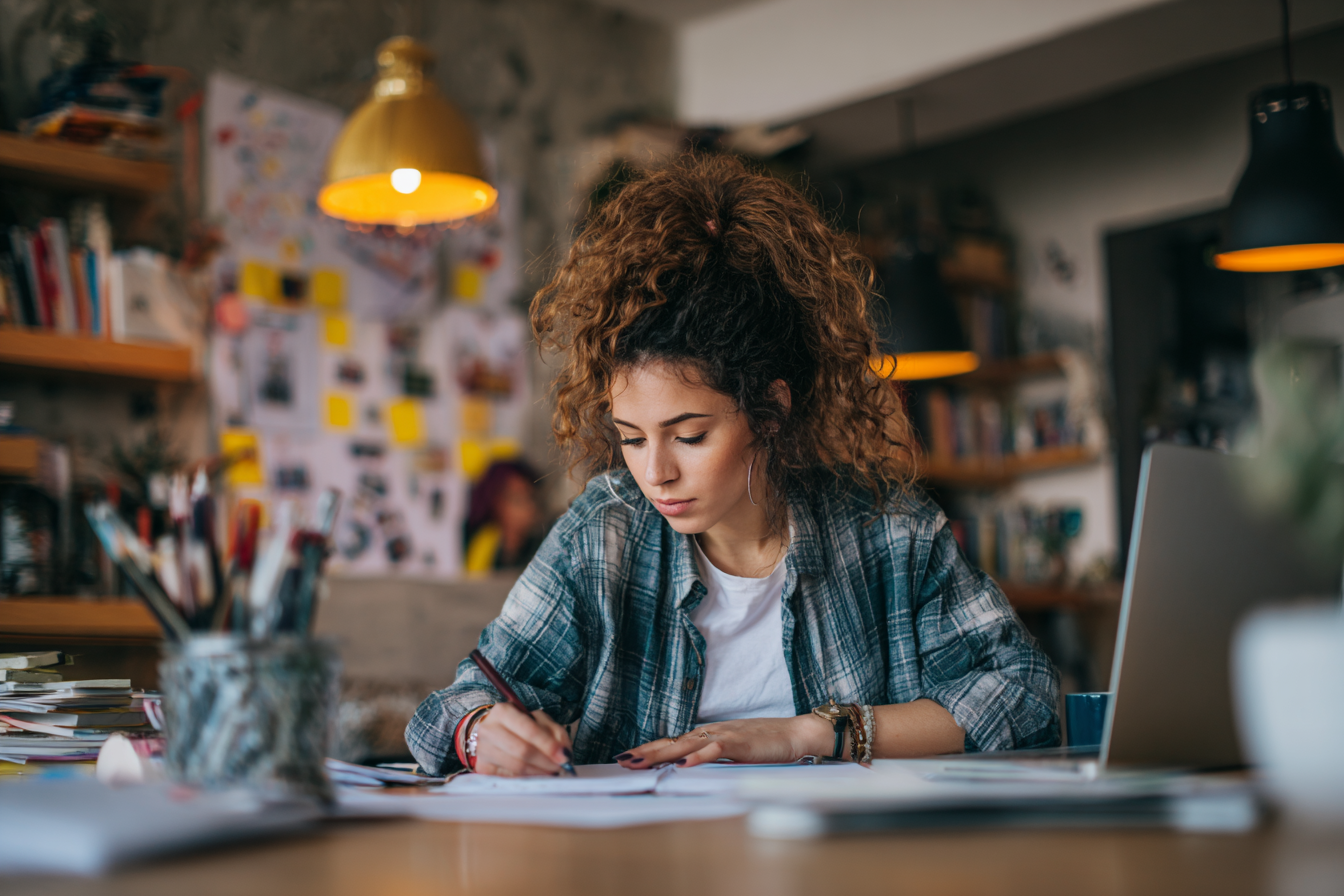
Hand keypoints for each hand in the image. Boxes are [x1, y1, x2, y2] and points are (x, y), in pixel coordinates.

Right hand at [471, 704, 572, 776]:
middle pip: (522, 751)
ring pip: (516, 766)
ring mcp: (483, 749)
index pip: (529, 730)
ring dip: (539, 772)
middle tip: (560, 768)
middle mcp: (489, 730)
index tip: (564, 756)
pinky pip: (509, 777)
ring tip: (551, 772)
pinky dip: (527, 778)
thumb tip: (565, 754)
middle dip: (545, 762)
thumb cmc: (518, 724)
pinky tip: (537, 775)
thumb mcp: (537, 719)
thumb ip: (554, 732)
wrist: (491, 731)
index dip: (549, 745)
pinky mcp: (482, 766)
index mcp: (503, 712)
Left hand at [614, 713, 833, 768]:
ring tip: (640, 762)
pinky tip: (684, 764)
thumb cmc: (765, 744)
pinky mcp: (740, 743)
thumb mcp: (731, 751)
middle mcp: (711, 732)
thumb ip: (710, 757)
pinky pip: (715, 749)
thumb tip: (685, 768)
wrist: (795, 733)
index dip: (649, 750)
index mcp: (707, 735)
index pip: (672, 743)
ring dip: (662, 754)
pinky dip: (698, 756)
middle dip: (645, 752)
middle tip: (622, 760)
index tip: (626, 758)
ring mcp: (724, 735)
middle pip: (672, 743)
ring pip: (686, 744)